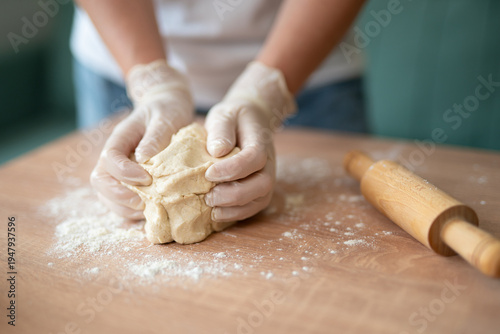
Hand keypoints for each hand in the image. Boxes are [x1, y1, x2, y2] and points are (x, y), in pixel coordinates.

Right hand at [91, 60, 193, 218]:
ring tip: (148, 212)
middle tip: (143, 204)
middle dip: (118, 196)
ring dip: (124, 208)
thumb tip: (144, 158)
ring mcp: (119, 171)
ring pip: (107, 196)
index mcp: (120, 138)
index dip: (123, 172)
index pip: (109, 158)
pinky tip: (151, 213)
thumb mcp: (166, 116)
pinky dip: (133, 212)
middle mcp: (114, 157)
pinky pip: (122, 202)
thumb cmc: (167, 110)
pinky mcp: (129, 182)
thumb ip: (156, 135)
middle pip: (100, 181)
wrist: (168, 108)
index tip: (146, 179)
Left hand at [204, 62, 295, 221]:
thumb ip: (220, 129)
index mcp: (261, 142)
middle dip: (235, 195)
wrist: (251, 120)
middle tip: (208, 197)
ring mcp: (266, 179)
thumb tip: (217, 151)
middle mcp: (269, 163)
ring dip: (235, 208)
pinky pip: (253, 207)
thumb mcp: (224, 114)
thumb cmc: (234, 118)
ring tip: (210, 208)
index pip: (255, 158)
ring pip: (260, 200)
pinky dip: (237, 214)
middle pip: (263, 184)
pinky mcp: (259, 190)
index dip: (233, 169)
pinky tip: (216, 214)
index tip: (208, 173)